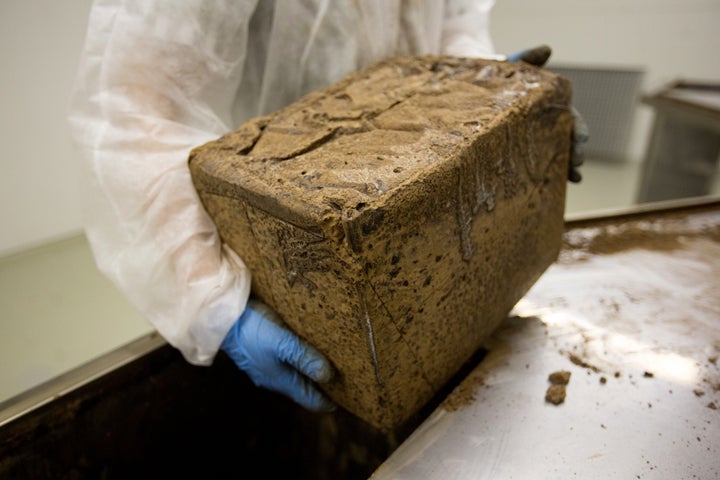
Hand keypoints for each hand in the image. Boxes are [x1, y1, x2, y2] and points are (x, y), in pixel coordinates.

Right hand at [221, 299, 334, 411]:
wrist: (218, 316)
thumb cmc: (251, 329)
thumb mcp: (282, 342)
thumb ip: (304, 358)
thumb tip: (329, 376)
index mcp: (280, 380)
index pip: (309, 398)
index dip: (327, 401)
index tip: (347, 400)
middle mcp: (272, 377)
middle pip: (301, 387)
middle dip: (320, 386)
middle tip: (343, 380)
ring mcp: (263, 365)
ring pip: (292, 373)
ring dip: (308, 371)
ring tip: (328, 362)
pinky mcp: (258, 351)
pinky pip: (283, 360)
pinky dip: (297, 358)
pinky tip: (303, 346)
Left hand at [508, 45, 587, 182]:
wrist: (476, 89)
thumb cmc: (499, 76)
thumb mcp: (513, 65)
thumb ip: (529, 58)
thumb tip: (547, 49)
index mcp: (552, 107)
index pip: (573, 121)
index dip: (579, 133)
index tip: (580, 142)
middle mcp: (547, 126)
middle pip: (568, 143)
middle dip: (576, 154)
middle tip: (576, 166)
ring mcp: (535, 140)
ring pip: (556, 157)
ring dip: (567, 169)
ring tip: (572, 179)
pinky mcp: (520, 151)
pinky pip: (536, 166)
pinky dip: (547, 177)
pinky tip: (551, 188)